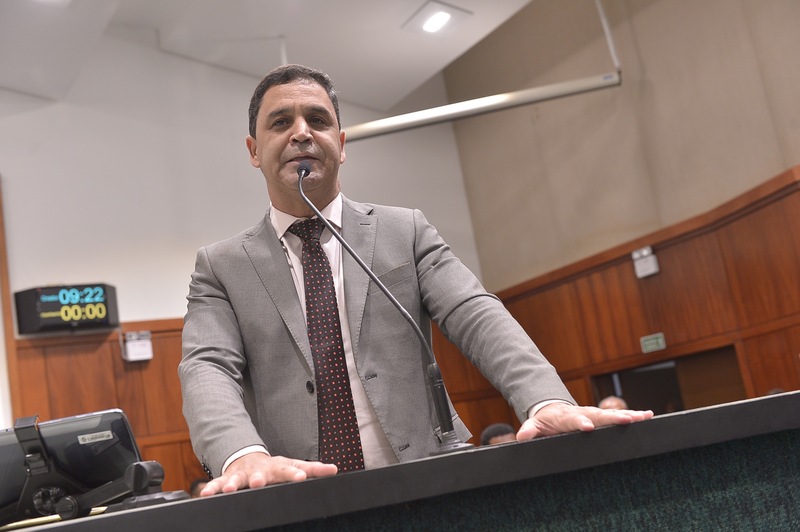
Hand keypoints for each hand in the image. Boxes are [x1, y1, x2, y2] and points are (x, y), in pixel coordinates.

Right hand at [199, 452, 337, 495]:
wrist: (247, 458)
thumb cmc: (274, 467)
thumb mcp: (293, 465)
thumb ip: (314, 469)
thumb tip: (335, 470)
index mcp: (278, 467)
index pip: (289, 469)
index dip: (295, 473)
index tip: (302, 477)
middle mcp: (260, 469)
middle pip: (261, 473)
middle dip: (259, 478)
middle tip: (259, 482)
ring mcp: (242, 473)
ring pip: (237, 478)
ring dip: (233, 483)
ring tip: (230, 489)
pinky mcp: (227, 478)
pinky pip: (217, 483)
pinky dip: (212, 488)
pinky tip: (206, 494)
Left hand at [515, 402, 653, 440]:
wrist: (551, 409)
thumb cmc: (544, 420)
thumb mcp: (534, 425)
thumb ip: (529, 431)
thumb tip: (522, 437)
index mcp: (565, 416)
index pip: (573, 419)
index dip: (580, 422)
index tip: (588, 427)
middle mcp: (582, 412)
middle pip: (598, 415)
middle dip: (613, 417)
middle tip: (628, 419)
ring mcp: (593, 413)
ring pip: (611, 414)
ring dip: (628, 415)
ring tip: (644, 416)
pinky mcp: (601, 416)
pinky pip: (617, 415)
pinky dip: (632, 415)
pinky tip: (648, 416)